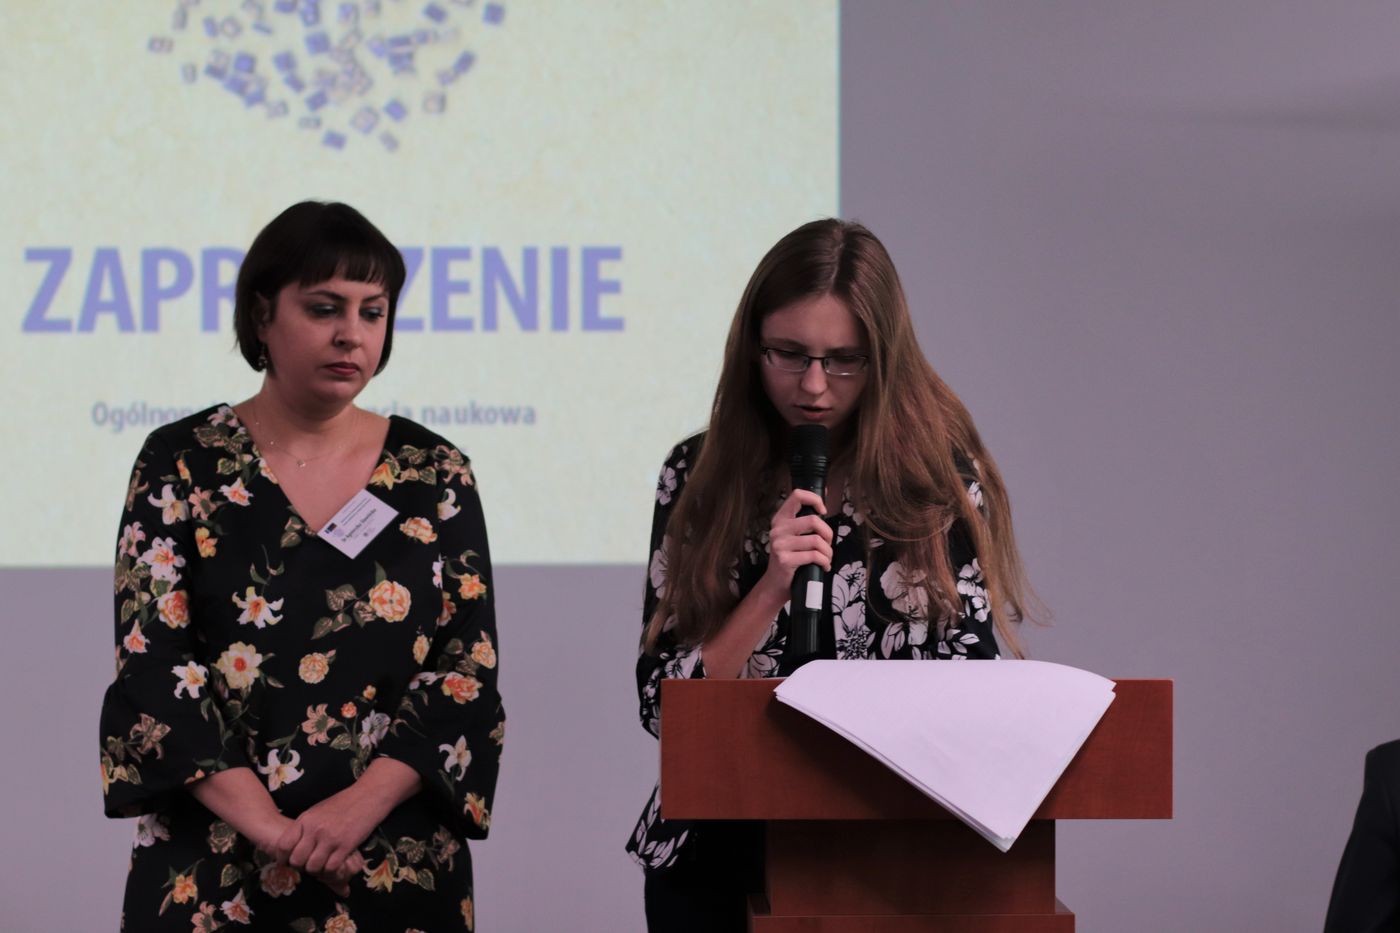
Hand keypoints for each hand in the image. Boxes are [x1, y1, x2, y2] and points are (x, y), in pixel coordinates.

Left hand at [272, 784, 382, 888]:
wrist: (369, 795)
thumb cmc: (344, 802)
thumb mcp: (318, 810)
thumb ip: (306, 827)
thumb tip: (295, 844)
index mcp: (305, 819)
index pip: (284, 845)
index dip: (283, 858)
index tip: (287, 862)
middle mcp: (315, 830)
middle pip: (297, 860)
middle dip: (301, 866)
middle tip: (308, 864)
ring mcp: (330, 838)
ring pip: (313, 867)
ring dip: (317, 870)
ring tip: (322, 865)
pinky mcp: (346, 846)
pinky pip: (331, 868)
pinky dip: (331, 870)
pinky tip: (335, 864)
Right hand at [756, 488, 832, 603]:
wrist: (775, 584)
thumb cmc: (790, 558)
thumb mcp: (793, 536)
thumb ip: (805, 523)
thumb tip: (824, 505)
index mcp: (780, 519)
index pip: (797, 495)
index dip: (815, 499)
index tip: (823, 511)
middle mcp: (778, 529)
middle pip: (813, 520)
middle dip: (828, 534)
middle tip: (827, 544)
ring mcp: (780, 544)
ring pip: (816, 540)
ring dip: (828, 552)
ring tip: (826, 558)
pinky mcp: (785, 560)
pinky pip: (814, 556)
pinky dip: (824, 562)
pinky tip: (823, 566)